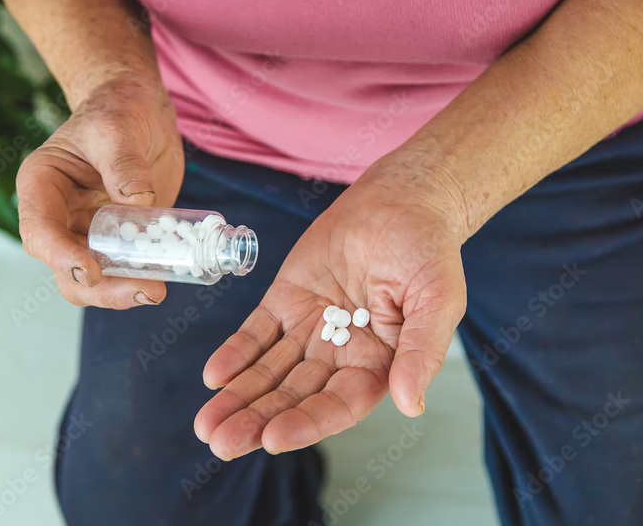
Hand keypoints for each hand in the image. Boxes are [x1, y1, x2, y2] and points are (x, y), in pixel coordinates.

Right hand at [16, 77, 183, 308]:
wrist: (141, 108)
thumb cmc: (117, 109)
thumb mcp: (117, 128)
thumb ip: (124, 163)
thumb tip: (138, 201)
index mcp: (41, 188)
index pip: (40, 232)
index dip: (62, 257)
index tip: (92, 271)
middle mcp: (60, 217)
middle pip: (66, 270)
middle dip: (101, 288)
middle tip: (143, 290)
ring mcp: (90, 232)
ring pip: (96, 279)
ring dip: (123, 290)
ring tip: (157, 289)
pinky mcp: (122, 238)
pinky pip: (127, 267)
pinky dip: (145, 275)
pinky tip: (169, 273)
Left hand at [194, 150, 468, 459]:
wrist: (401, 200)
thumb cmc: (428, 250)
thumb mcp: (437, 300)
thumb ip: (423, 352)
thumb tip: (411, 405)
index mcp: (379, 364)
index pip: (339, 404)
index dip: (307, 423)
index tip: (273, 438)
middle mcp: (340, 356)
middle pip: (294, 397)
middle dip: (258, 420)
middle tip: (221, 443)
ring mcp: (310, 329)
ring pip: (269, 372)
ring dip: (238, 397)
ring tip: (205, 426)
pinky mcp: (286, 301)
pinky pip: (256, 333)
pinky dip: (234, 354)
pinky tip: (214, 376)